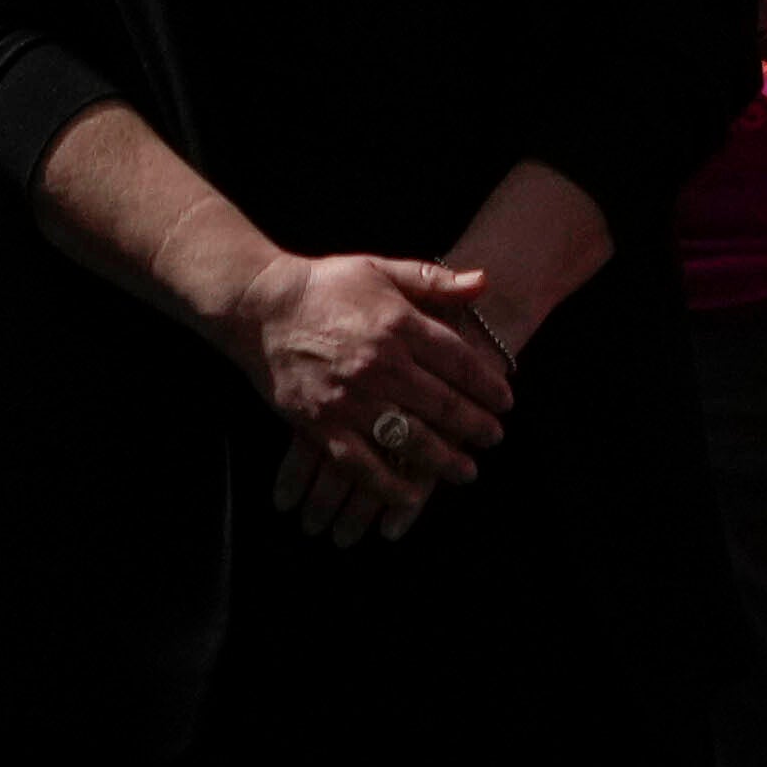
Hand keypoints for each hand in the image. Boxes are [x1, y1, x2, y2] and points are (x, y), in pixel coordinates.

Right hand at [217, 247, 507, 533]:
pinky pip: (362, 466)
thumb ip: (434, 281)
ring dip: (444, 460)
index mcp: (399, 324)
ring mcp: (351, 399)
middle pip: (442, 404)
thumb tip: (484, 282)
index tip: (505, 400)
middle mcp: (380, 364)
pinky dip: (389, 486)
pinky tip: (411, 497)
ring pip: (410, 439)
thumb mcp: (381, 269)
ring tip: (467, 471)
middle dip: (475, 426)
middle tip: (494, 439)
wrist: (260, 307)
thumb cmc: (326, 285)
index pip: (459, 361)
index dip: (487, 385)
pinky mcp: (322, 425)